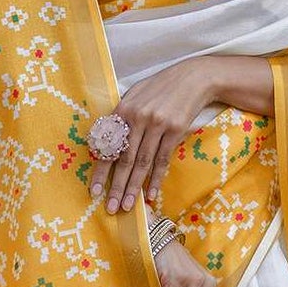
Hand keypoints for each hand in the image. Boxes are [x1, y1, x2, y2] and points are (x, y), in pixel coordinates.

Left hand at [90, 58, 217, 212]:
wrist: (193, 78)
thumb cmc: (160, 88)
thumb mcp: (136, 95)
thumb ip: (121, 118)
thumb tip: (108, 143)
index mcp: (123, 110)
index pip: (108, 147)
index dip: (101, 171)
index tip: (94, 191)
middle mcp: (138, 118)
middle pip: (125, 159)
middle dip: (117, 187)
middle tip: (111, 208)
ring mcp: (157, 125)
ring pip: (143, 163)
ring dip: (134, 188)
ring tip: (128, 206)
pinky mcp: (175, 130)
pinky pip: (163, 160)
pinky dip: (156, 179)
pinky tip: (151, 194)